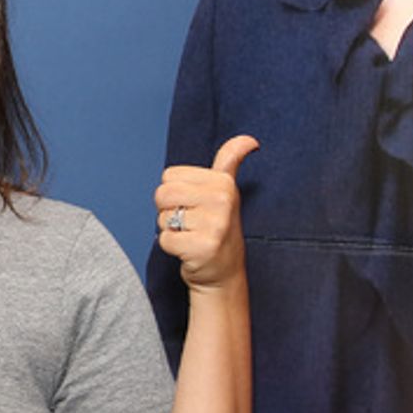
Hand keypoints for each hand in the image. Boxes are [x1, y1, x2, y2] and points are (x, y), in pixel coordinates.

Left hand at [155, 135, 257, 288]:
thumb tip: (250, 140)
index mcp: (222, 183)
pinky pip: (165, 240)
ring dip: (172, 231)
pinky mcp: (202, 247)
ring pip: (163, 218)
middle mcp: (221, 200)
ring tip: (192, 236)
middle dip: (169, 210)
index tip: (195, 205)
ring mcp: (214, 225)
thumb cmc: (218, 228)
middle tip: (190, 223)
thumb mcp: (226, 191)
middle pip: (162, 194)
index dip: (176, 193)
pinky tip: (189, 250)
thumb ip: (230, 161)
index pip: (169, 176)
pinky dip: (172, 248)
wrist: (224, 272)